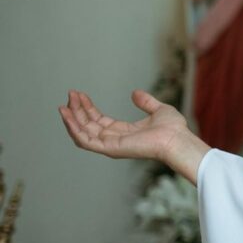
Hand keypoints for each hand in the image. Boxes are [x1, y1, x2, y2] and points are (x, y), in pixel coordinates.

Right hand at [58, 90, 208, 183]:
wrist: (177, 139)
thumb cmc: (173, 129)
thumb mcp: (158, 109)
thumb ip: (146, 102)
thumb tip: (135, 93)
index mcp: (124, 132)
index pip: (99, 120)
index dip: (88, 107)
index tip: (79, 94)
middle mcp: (115, 140)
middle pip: (89, 125)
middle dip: (77, 110)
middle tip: (70, 94)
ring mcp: (111, 146)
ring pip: (83, 133)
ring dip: (72, 119)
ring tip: (64, 104)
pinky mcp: (110, 149)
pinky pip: (85, 141)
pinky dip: (74, 129)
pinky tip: (68, 116)